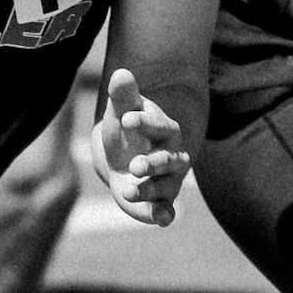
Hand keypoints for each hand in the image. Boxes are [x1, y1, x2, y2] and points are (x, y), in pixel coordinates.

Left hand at [93, 68, 189, 226]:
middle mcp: (171, 155)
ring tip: (126, 189)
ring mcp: (167, 180)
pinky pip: (167, 209)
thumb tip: (120, 73)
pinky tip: (162, 219)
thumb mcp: (122, 110)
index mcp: (164, 130)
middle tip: (135, 165)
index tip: (126, 119)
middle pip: (167, 159)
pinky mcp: (160, 201)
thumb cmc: (125, 130)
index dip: (143, 123)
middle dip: (153, 163)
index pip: (157, 125)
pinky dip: (166, 214)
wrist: (123, 157)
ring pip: (165, 185)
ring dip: (150, 189)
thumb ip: (123, 95)